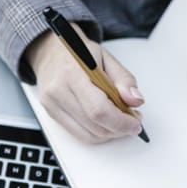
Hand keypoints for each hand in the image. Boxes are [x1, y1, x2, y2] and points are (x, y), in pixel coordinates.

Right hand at [26, 26, 144, 142]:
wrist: (51, 51)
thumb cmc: (78, 53)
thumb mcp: (106, 58)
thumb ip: (124, 79)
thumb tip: (135, 100)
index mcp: (73, 74)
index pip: (98, 110)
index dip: (121, 122)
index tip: (135, 123)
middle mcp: (59, 92)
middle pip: (94, 126)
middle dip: (119, 128)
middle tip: (132, 120)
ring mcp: (52, 105)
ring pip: (87, 135)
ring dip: (109, 133)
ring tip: (119, 120)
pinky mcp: (51, 114)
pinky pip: (79, 134)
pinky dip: (97, 133)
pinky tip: (105, 122)